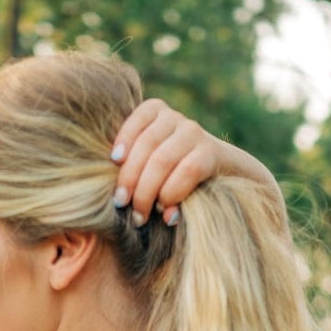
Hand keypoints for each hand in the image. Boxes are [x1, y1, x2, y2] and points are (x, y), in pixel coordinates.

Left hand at [111, 99, 285, 229]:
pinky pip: (186, 171)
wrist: (224, 178)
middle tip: (123, 206)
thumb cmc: (173, 176)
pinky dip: (173, 195)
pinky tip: (168, 215)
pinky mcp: (211, 153)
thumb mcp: (151, 163)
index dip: (124, 139)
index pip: (137, 119)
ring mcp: (195, 133)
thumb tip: (105, 186)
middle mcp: (176, 119)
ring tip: (141, 217)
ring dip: (148, 193)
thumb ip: (133, 163)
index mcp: (157, 114)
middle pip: (146, 147)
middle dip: (131, 180)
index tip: (113, 163)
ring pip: (162, 160)